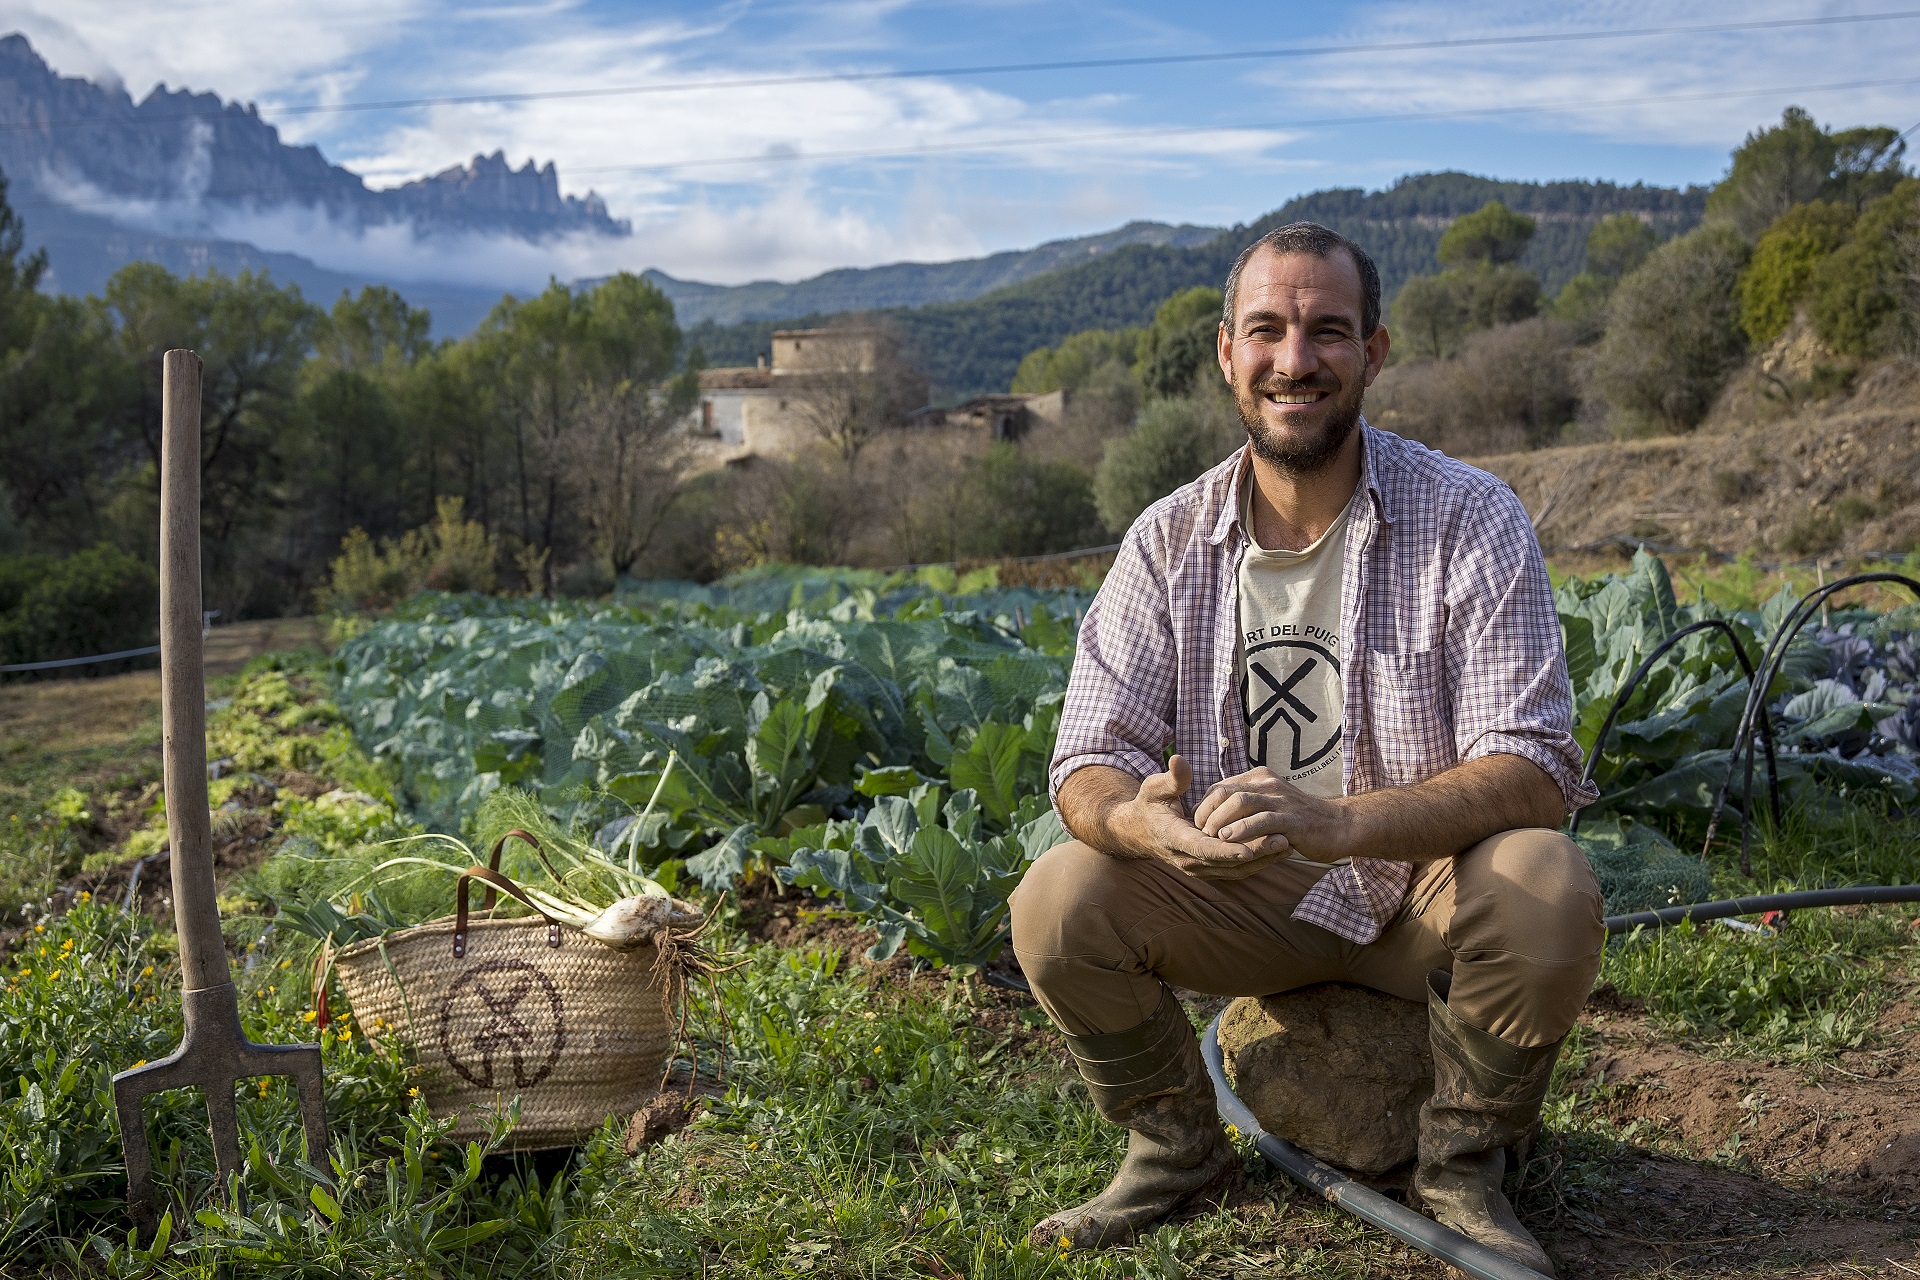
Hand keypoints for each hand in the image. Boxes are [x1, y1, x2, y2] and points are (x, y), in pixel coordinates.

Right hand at [1114, 755, 1292, 880]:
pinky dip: (1257, 863)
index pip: (1203, 848)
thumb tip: (1179, 761)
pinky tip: (1277, 850)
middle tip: (1284, 840)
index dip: (1226, 849)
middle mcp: (1187, 859)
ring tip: (1288, 844)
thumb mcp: (1154, 788)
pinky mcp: (1208, 869)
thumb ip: (1171, 778)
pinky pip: (1235, 870)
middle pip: (1225, 862)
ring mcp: (1198, 868)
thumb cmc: (1149, 806)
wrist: (1139, 832)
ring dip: (1262, 860)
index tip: (1250, 848)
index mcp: (1174, 838)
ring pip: (1234, 870)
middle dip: (1256, 853)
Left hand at [1195, 766, 1354, 863]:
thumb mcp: (1269, 803)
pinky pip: (1262, 821)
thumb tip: (1212, 816)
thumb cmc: (1297, 819)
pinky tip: (1228, 840)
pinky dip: (1241, 830)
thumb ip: (1245, 805)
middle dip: (1206, 813)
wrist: (1338, 825)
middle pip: (1225, 792)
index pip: (1220, 787)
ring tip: (1211, 836)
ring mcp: (1281, 800)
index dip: (1204, 806)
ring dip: (1219, 820)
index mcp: (1259, 778)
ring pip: (1240, 803)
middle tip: (1200, 832)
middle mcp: (1268, 784)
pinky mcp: (1292, 819)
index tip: (1197, 825)